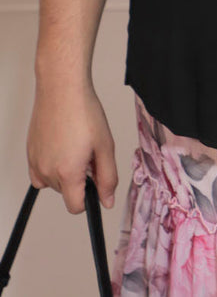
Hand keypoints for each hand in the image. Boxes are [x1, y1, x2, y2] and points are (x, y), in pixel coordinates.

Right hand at [26, 79, 117, 214]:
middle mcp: (47, 172)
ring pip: (53, 182)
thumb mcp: (105, 146)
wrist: (62, 89)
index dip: (89, 198)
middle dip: (79, 178)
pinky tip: (61, 148)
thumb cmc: (83, 112)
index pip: (76, 207)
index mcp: (67, 173)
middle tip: (88, 151)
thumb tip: (106, 201)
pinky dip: (50, 166)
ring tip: (75, 144)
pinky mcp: (29, 152)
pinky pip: (39, 173)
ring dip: (65, 171)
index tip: (94, 180)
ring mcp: (35, 162)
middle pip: (66, 192)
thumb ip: (107, 178)